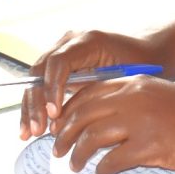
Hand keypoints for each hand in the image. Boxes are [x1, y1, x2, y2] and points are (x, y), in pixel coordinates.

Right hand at [20, 30, 159, 139]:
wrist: (145, 51)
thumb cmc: (140, 62)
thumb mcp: (123, 75)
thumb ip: (96, 90)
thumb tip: (68, 118)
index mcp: (88, 40)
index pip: (59, 62)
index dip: (52, 88)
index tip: (54, 113)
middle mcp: (70, 41)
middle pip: (41, 71)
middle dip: (37, 102)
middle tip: (38, 129)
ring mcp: (62, 50)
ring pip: (36, 79)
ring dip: (30, 107)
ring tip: (29, 133)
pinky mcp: (59, 63)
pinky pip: (41, 83)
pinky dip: (35, 105)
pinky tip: (29, 127)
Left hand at [48, 75, 174, 173]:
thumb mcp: (160, 94)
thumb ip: (131, 99)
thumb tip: (99, 115)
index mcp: (136, 84)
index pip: (88, 93)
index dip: (69, 111)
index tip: (61, 125)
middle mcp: (134, 98)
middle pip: (83, 115)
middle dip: (65, 135)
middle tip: (59, 149)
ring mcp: (141, 122)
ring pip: (91, 139)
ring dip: (78, 155)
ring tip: (76, 164)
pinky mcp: (149, 146)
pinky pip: (111, 161)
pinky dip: (101, 170)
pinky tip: (103, 173)